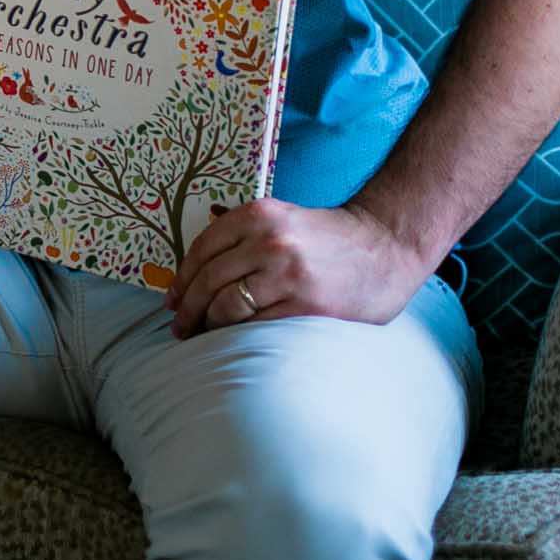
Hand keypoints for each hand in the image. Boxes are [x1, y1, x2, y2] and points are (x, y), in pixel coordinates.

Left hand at [164, 197, 431, 338]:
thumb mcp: (282, 219)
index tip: (172, 299)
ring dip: (207, 325)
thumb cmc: (330, 237)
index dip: (181, 279)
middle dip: (187, 308)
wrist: (387, 245)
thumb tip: (195, 269)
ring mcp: (287, 274)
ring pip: (227, 305)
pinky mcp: (307, 305)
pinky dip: (237, 336)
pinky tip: (232, 343)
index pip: (202, 250)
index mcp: (258, 216)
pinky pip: (257, 325)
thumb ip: (244, 235)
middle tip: (179, 327)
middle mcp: (269, 241)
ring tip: (200, 338)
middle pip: (209, 280)